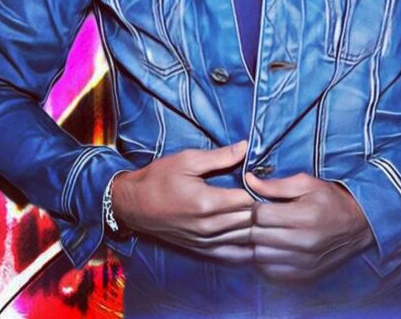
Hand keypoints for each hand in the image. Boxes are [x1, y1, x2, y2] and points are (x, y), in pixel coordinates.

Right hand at [111, 139, 253, 262]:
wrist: (132, 205)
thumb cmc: (159, 178)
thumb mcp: (188, 160)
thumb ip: (220, 157)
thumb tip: (245, 147)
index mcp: (207, 202)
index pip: (248, 200)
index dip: (258, 189)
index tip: (261, 179)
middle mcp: (208, 226)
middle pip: (248, 221)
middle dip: (260, 208)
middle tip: (267, 195)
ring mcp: (204, 241)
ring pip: (242, 238)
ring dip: (255, 227)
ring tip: (263, 214)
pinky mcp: (200, 249)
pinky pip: (230, 253)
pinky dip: (245, 246)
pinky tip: (253, 240)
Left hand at [245, 171, 374, 280]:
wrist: (358, 225)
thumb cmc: (331, 199)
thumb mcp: (306, 183)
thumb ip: (276, 184)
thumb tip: (248, 180)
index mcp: (306, 216)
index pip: (261, 215)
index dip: (254, 207)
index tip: (259, 203)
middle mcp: (305, 243)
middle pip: (258, 237)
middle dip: (252, 225)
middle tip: (259, 217)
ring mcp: (304, 263)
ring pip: (260, 257)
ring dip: (256, 244)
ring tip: (264, 231)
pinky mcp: (304, 276)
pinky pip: (270, 272)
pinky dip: (265, 260)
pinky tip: (272, 247)